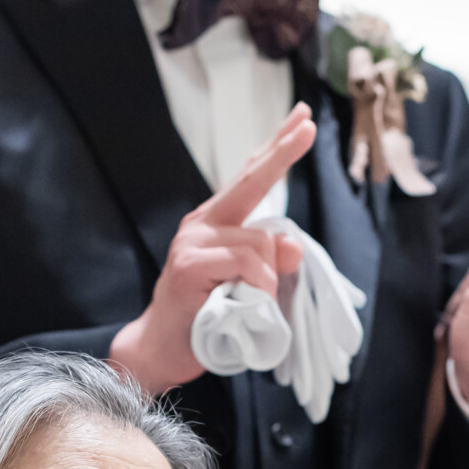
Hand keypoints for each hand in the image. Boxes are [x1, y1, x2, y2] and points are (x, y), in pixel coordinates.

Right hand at [110, 107, 314, 393]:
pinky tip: (246, 302)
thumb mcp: (249, 288)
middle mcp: (202, 223)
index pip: (250, 177)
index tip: (302, 119)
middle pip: (250, 180)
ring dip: (269, 276)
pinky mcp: (190, 263)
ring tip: (251, 302)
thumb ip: (271, 262)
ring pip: (259, 240)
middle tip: (307, 124)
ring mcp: (193, 241)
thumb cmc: (205, 319)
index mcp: (216, 223)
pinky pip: (246, 262)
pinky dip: (258, 285)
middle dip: (282, 153)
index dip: (277, 149)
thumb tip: (294, 244)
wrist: (161, 349)